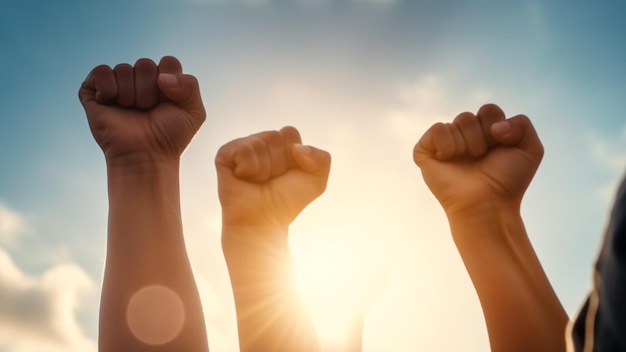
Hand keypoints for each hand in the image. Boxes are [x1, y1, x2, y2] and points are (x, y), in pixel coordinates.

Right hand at [78, 56, 204, 164]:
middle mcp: (140, 81)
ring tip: (131, 112)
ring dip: (130, 95)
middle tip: (147, 111)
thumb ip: (190, 85)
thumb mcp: (194, 112)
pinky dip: (108, 87)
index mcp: (163, 80)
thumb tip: (160, 77)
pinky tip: (111, 103)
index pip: (168, 61)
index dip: (170, 82)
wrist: (146, 156)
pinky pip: (100, 72)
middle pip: (145, 64)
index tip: (169, 103)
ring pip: (123, 68)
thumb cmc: (170, 137)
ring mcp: (118, 85)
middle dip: (149, 91)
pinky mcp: (95, 92)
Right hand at [216, 126, 330, 228]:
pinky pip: (243, 149)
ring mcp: (241, 147)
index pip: (289, 132)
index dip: (293, 156)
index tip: (287, 174)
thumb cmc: (286, 201)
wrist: (263, 221)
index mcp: (280, 143)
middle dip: (278, 163)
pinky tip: (244, 178)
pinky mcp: (225, 155)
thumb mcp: (316, 181)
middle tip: (271, 180)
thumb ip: (322, 158)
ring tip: (258, 182)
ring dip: (264, 169)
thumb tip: (296, 148)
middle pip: (275, 136)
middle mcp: (260, 142)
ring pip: (260, 143)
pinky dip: (248, 168)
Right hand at [413, 104, 543, 215]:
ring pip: (459, 121)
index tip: (500, 148)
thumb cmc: (507, 182)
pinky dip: (448, 145)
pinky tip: (449, 161)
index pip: (488, 110)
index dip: (497, 126)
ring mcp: (444, 144)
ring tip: (468, 163)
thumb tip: (494, 126)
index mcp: (483, 134)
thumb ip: (522, 123)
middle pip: (473, 115)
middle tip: (482, 158)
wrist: (487, 204)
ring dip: (469, 144)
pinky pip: (438, 130)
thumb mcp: (531, 149)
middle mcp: (462, 137)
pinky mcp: (425, 151)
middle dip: (483, 136)